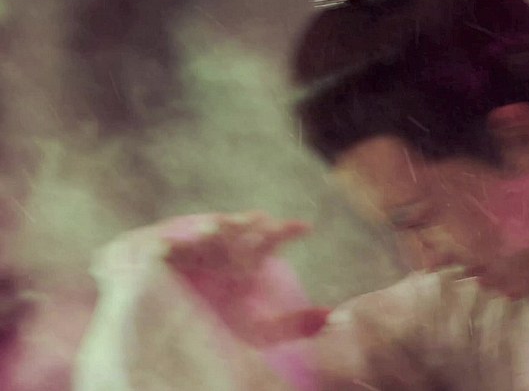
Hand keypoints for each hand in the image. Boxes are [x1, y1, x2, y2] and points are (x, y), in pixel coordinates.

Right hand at [159, 212, 329, 346]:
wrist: (161, 352)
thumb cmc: (210, 335)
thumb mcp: (255, 331)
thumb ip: (292, 325)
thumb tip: (332, 315)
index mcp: (238, 262)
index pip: (265, 240)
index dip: (283, 231)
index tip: (306, 228)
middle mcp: (212, 250)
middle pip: (236, 231)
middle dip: (250, 225)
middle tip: (264, 224)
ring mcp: (181, 249)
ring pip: (201, 231)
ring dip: (219, 225)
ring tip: (232, 225)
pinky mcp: (147, 255)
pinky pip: (162, 244)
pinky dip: (177, 240)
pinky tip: (194, 239)